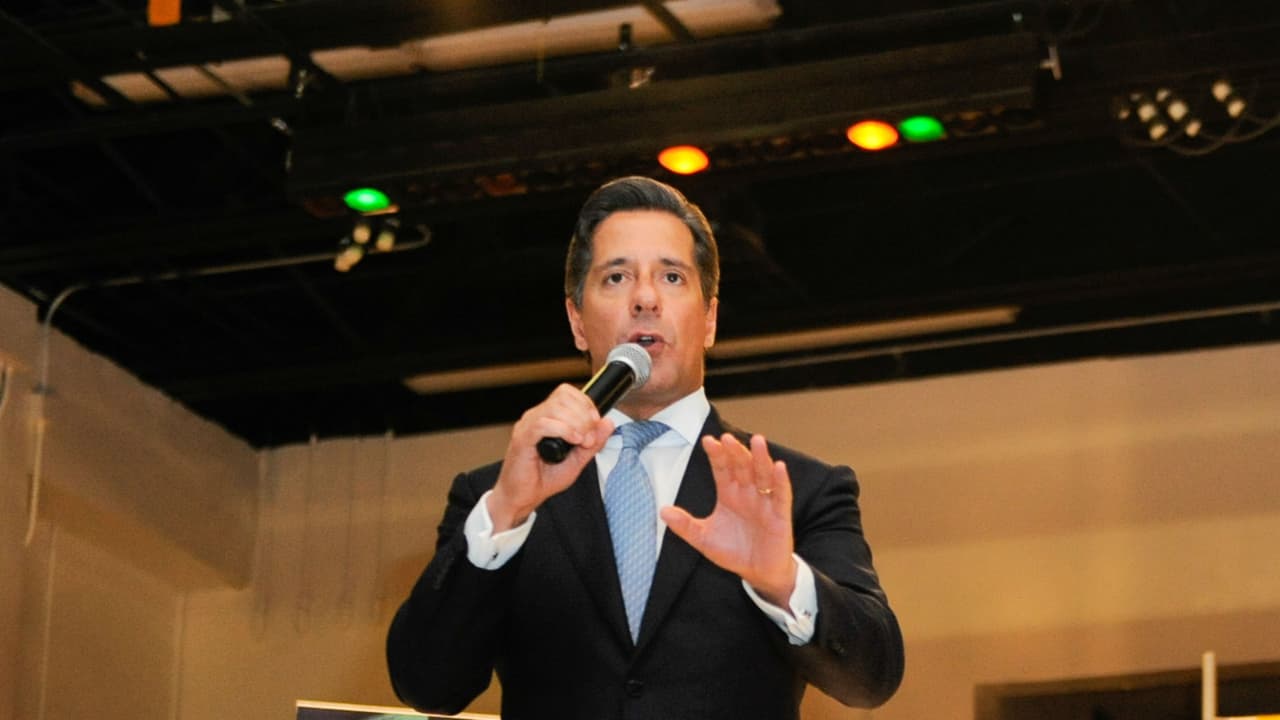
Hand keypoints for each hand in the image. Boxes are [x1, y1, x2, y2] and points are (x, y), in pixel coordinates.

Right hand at [488, 383, 613, 530]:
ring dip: (576, 424)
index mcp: (548, 418)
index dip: (585, 403)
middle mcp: (536, 417)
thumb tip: (608, 422)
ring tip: (581, 442)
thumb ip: (593, 442)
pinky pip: (542, 424)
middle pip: (563, 397)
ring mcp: (527, 426)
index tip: (595, 421)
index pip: (566, 393)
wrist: (522, 497)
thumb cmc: (543, 479)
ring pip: (554, 408)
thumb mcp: (577, 460)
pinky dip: (563, 430)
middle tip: (590, 438)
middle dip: (584, 415)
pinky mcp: (522, 438)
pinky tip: (573, 441)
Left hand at [660, 433, 796, 607]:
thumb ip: (685, 525)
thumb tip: (662, 512)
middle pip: (741, 467)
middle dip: (735, 452)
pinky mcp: (780, 514)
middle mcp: (747, 493)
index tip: (708, 441)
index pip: (721, 469)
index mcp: (729, 495)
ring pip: (762, 474)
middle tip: (727, 438)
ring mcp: (764, 502)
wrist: (758, 573)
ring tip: (757, 441)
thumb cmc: (733, 552)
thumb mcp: (704, 539)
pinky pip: (781, 494)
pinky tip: (779, 467)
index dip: (716, 455)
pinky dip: (780, 481)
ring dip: (760, 458)